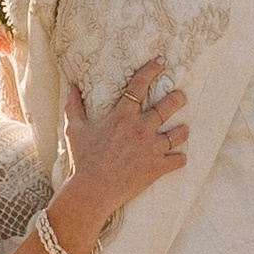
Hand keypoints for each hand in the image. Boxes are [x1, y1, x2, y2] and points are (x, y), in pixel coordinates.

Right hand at [61, 56, 187, 225]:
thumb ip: (73, 106)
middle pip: (168, 106)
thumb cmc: (83, 160)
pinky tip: (178, 157)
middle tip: (181, 96)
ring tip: (183, 129)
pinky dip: (179, 159)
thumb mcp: (74, 130)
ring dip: (182, 130)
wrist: (93, 191)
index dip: (151, 70)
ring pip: (179, 133)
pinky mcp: (157, 167)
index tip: (161, 62)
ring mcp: (151, 148)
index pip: (139, 86)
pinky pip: (178, 160)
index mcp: (122, 117)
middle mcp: (141, 129)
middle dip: (178, 98)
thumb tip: (70, 86)